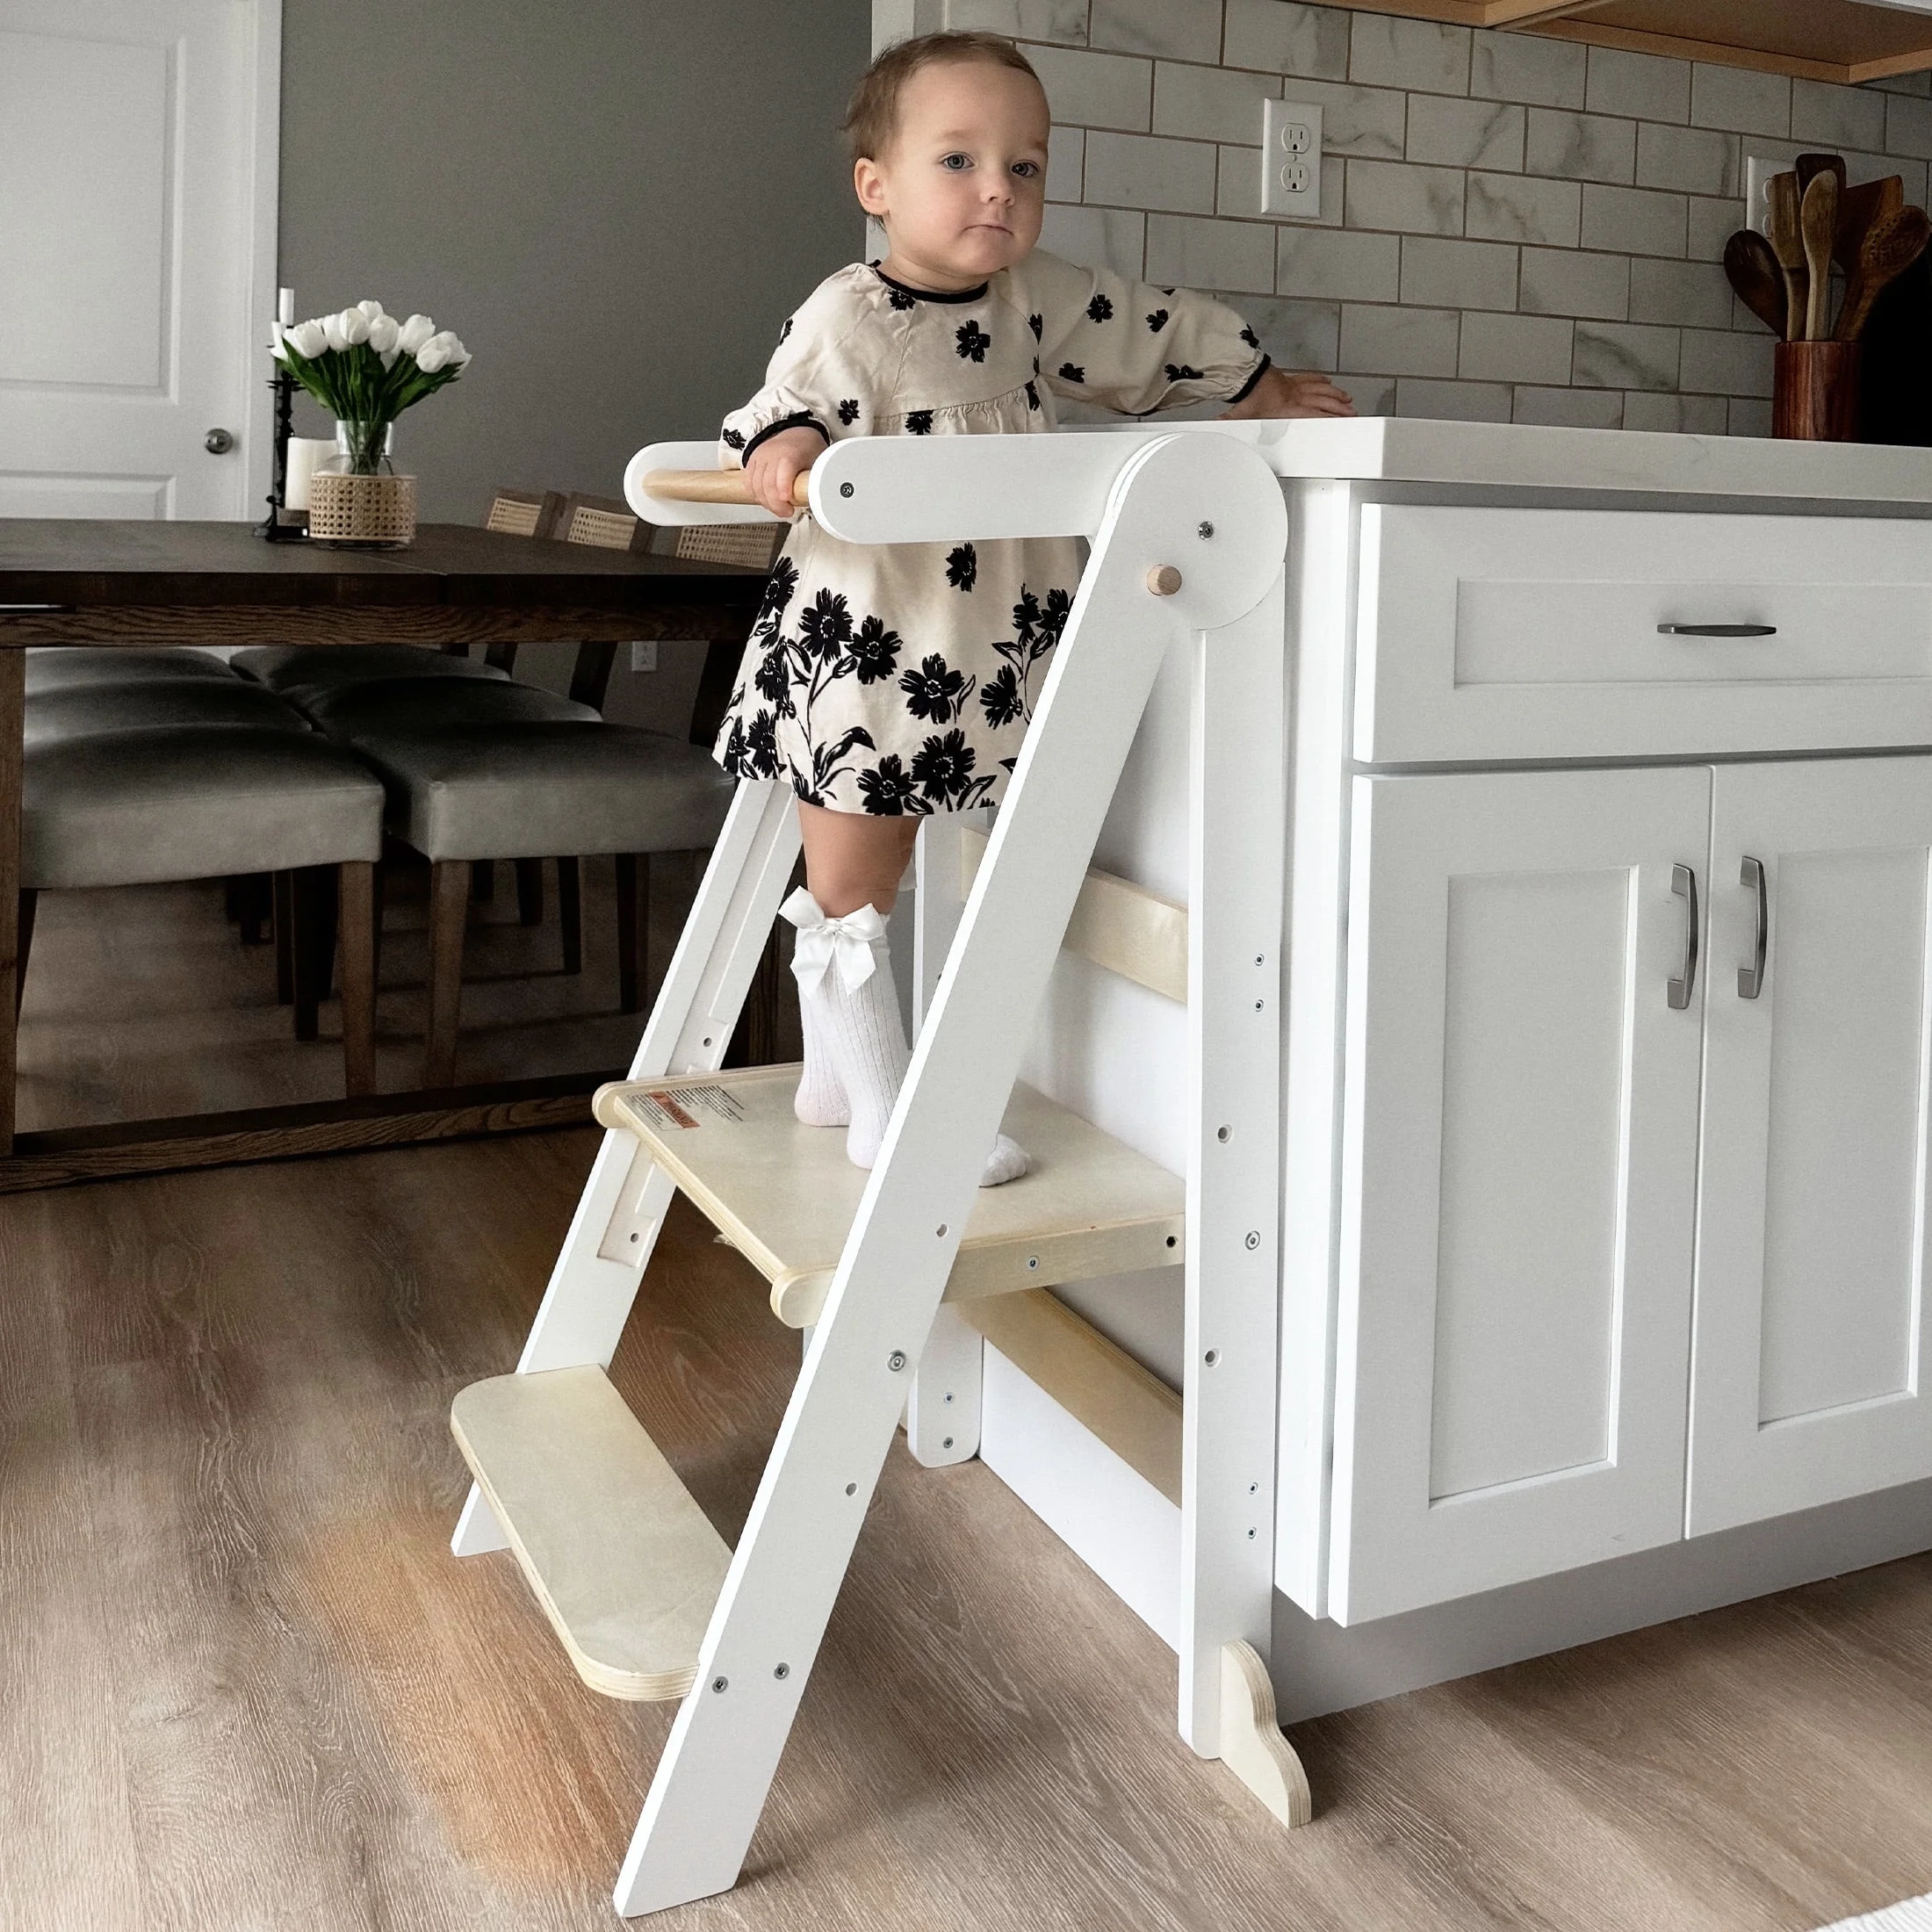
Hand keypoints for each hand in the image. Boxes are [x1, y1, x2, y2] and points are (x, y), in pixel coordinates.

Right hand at [742, 425, 827, 517]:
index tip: (788, 501)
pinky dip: (755, 495)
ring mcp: (760, 457)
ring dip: (766, 502)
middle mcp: (772, 453)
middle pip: (767, 483)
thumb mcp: (820, 459)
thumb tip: (825, 498)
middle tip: (787, 512)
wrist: (795, 433)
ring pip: (756, 486)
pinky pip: (748, 482)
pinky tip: (766, 500)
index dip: (784, 487)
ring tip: (779, 508)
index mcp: (791, 452)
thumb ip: (819, 477)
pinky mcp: (752, 461)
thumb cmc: (808, 449)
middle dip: (776, 504)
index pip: (784, 470)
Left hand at [1221, 365, 1355, 420]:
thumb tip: (1223, 432)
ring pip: (1319, 389)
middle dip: (1339, 408)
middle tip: (1353, 413)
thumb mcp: (1241, 415)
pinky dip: (1319, 380)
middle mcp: (1294, 396)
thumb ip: (1235, 426)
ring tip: (1347, 399)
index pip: (1314, 415)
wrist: (1244, 374)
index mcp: (1287, 409)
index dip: (1330, 418)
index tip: (1344, 422)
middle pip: (1322, 401)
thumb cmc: (1246, 396)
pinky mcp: (1288, 378)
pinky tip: (1327, 382)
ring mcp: (1292, 385)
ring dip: (1335, 394)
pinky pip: (1308, 378)